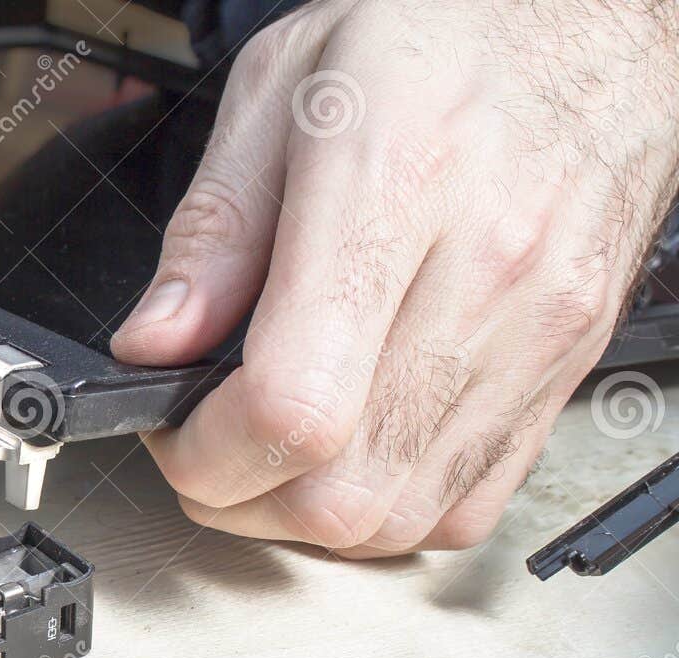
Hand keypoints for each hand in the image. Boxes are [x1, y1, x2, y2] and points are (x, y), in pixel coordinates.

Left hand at [111, 0, 678, 554]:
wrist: (595, 23)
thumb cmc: (445, 34)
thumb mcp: (283, 87)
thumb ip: (212, 230)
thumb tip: (154, 344)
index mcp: (395, 186)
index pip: (292, 406)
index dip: (206, 455)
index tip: (172, 430)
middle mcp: (485, 274)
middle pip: (340, 491)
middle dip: (239, 497)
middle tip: (204, 445)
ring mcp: (536, 334)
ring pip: (398, 517)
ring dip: (305, 514)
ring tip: (268, 448)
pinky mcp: (565, 370)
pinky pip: (465, 507)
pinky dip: (387, 510)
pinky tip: (350, 452)